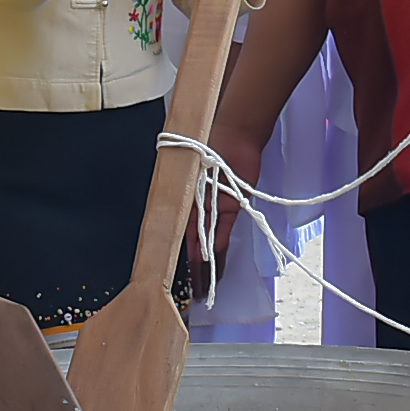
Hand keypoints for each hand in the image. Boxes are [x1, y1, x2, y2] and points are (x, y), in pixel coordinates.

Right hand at [190, 125, 265, 269]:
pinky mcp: (233, 205)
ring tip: (205, 270)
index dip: (177, 241)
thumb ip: (187, 197)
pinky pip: (225, 226)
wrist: (236, 136)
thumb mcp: (190, 171)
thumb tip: (178, 217)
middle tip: (192, 274)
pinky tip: (216, 253)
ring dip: (208, 251)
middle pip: (195, 232)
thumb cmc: (208, 146)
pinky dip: (221, 239)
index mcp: (183, 193)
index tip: (173, 258)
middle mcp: (198, 202)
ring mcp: (216, 204)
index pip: (178, 223)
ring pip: (210, 233)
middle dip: (193, 253)